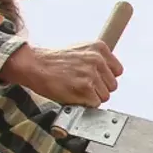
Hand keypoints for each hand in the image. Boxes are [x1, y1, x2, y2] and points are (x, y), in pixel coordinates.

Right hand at [0, 42, 121, 106]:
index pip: (118, 70)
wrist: (34, 65)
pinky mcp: (85, 88)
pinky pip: (95, 104)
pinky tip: (74, 95)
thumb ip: (97, 59)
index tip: (96, 79)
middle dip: (99, 89)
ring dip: (92, 97)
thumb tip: (109, 73)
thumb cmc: (53, 60)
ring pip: (105, 96)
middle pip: (112, 85)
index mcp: (99, 48)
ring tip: (76, 89)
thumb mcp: (80, 50)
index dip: (106, 78)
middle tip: (83, 85)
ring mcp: (91, 74)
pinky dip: (85, 104)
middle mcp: (98, 59)